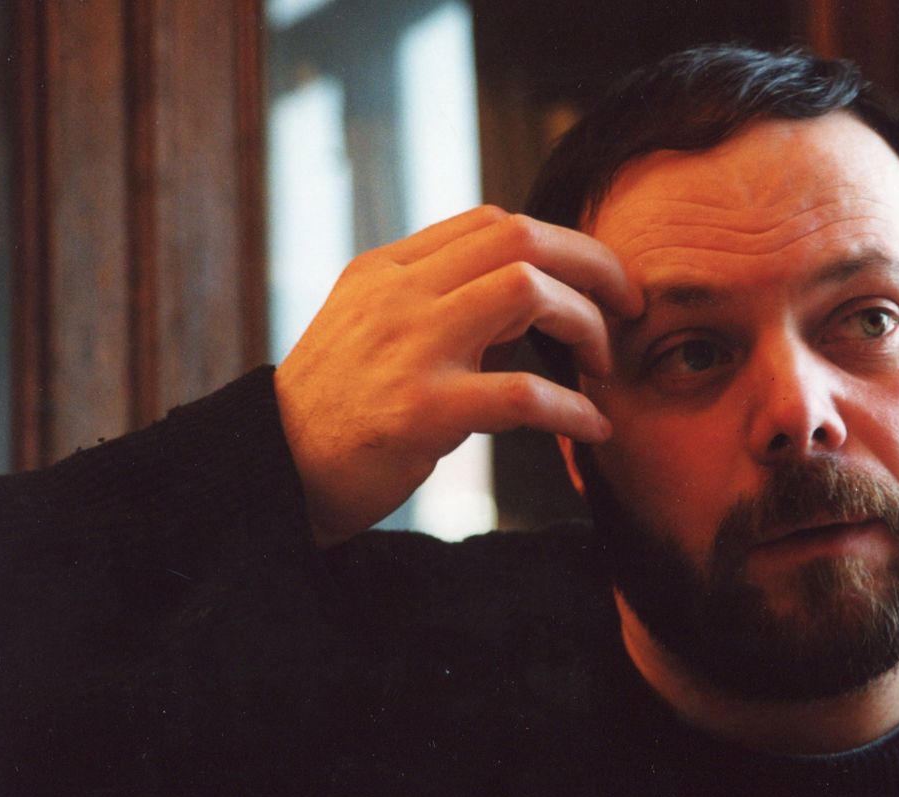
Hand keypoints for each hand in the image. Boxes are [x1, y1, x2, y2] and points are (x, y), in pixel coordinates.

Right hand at [274, 205, 639, 546]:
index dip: (562, 244)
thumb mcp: (369, 330)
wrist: (270, 472)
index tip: (597, 282)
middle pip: (521, 238)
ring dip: (585, 324)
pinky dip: (573, 410)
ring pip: (527, 291)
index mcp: (386, 271)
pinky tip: (592, 429)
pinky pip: (524, 394)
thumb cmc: (334, 410)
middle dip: (594, 265)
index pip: (492, 222)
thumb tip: (527, 296)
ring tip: (603, 367)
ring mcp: (409, 348)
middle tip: (628, 308)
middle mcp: (398, 295)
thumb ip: (434, 301)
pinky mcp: (423, 411)